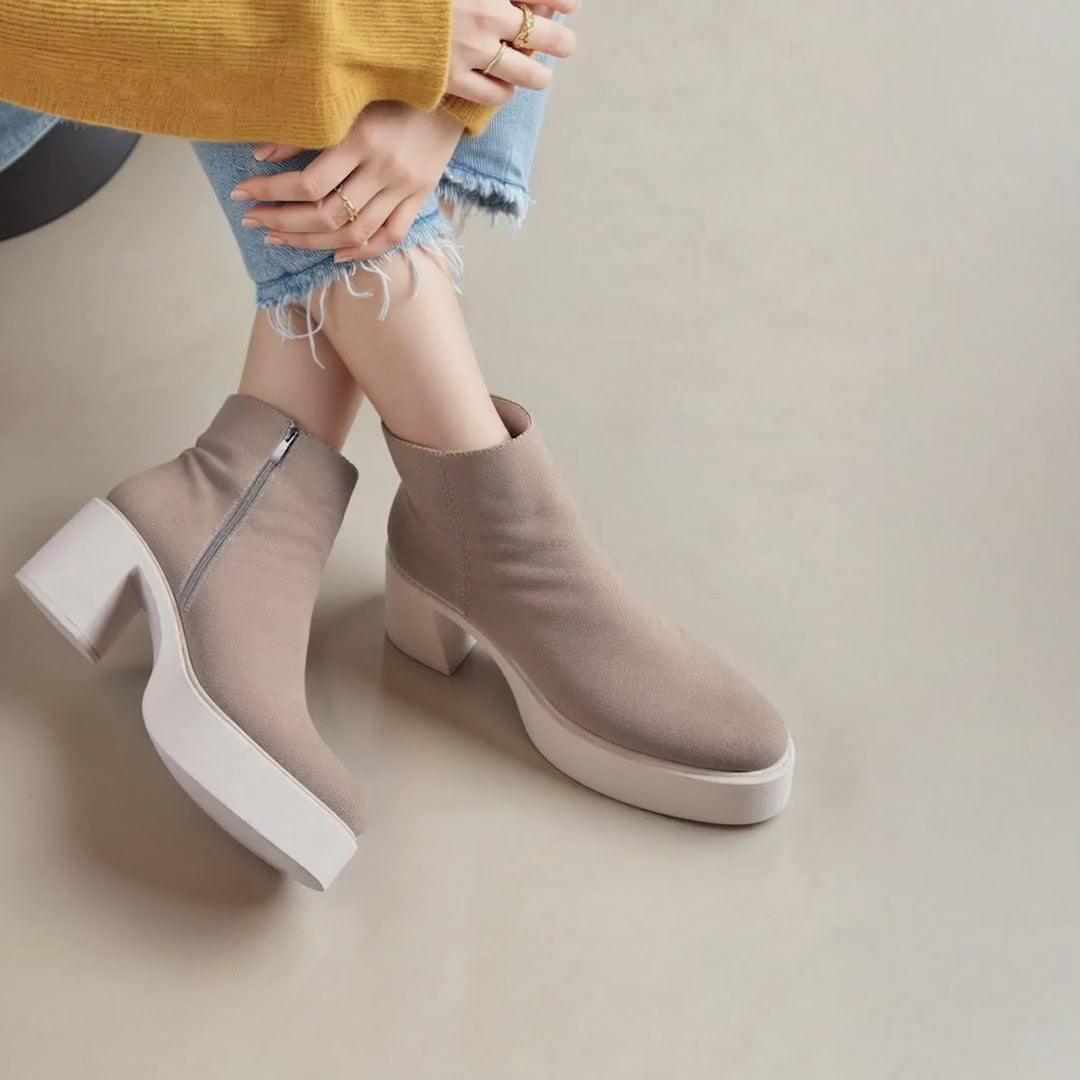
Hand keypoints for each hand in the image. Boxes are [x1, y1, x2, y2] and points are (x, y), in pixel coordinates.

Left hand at [233, 104, 466, 261]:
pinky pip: (390, 237)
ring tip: (280, 239)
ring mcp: (404, 189)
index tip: (242, 194)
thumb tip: (261, 155)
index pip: (308, 182)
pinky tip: (333, 254)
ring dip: (312, 242)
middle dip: (283, 222)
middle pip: (327, 214)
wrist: (450, 95)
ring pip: (354, 232)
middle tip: (253, 221)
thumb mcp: (348, 101)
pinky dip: (360, 250)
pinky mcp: (419, 198)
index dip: (270, 192)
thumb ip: (306, 129)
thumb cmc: (391, 93)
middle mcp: (383, 169)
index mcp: (361, 140)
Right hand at [447, 0, 576, 104]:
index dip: (560, 0)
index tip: (573, 5)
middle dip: (560, 41)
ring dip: (539, 76)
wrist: (363, 11)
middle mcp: (484, 14)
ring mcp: (469, 48)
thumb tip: (519, 6)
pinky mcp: (451, 77)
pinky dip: (504, 92)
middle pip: (539, 33)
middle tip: (566, 45)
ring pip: (524, 72)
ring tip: (542, 78)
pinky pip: (493, 93)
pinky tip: (505, 88)